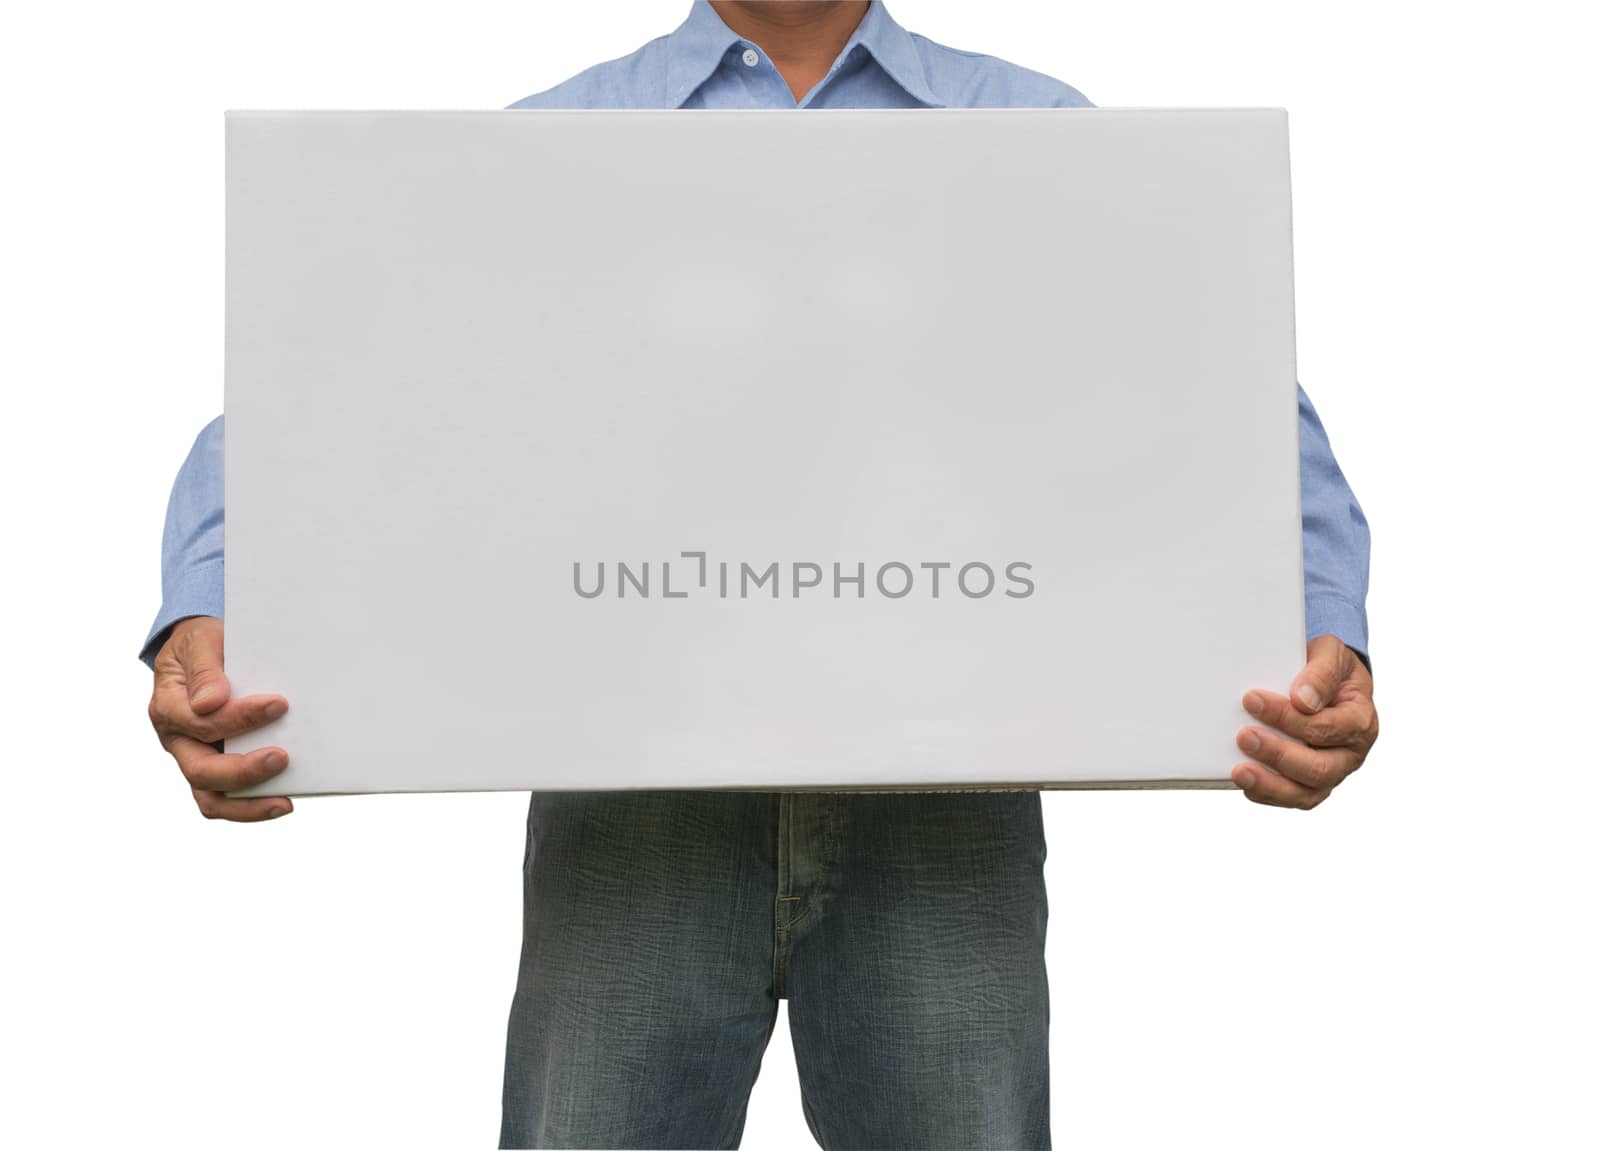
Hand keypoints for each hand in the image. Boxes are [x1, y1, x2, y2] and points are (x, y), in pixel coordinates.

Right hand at [147, 616, 292, 820]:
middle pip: (201, 771)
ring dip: (247, 805)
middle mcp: (178, 740)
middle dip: (242, 770)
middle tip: (282, 757)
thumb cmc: (203, 646)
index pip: (200, 722)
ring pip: (210, 798)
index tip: (279, 703)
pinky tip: (283, 800)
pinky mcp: (216, 768)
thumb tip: (209, 703)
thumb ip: (204, 670)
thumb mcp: (200, 642)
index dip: (239, 717)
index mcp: (168, 708)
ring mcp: (195, 759)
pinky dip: (251, 806)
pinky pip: (226, 800)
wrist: (203, 653)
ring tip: (284, 802)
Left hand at [1231, 634, 1377, 808]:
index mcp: (1359, 721)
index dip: (1287, 717)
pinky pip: (1292, 798)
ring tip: (1240, 772)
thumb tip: (1304, 700)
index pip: (1326, 727)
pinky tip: (1245, 783)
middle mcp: (1350, 754)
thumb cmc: (1327, 669)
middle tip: (1244, 736)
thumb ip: (1321, 673)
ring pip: (1306, 794)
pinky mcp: (1310, 784)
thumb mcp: (1331, 655)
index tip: (1252, 700)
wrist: (1326, 682)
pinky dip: (1267, 794)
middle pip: (1319, 768)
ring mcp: (1331, 773)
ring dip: (1270, 784)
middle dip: (1278, 754)